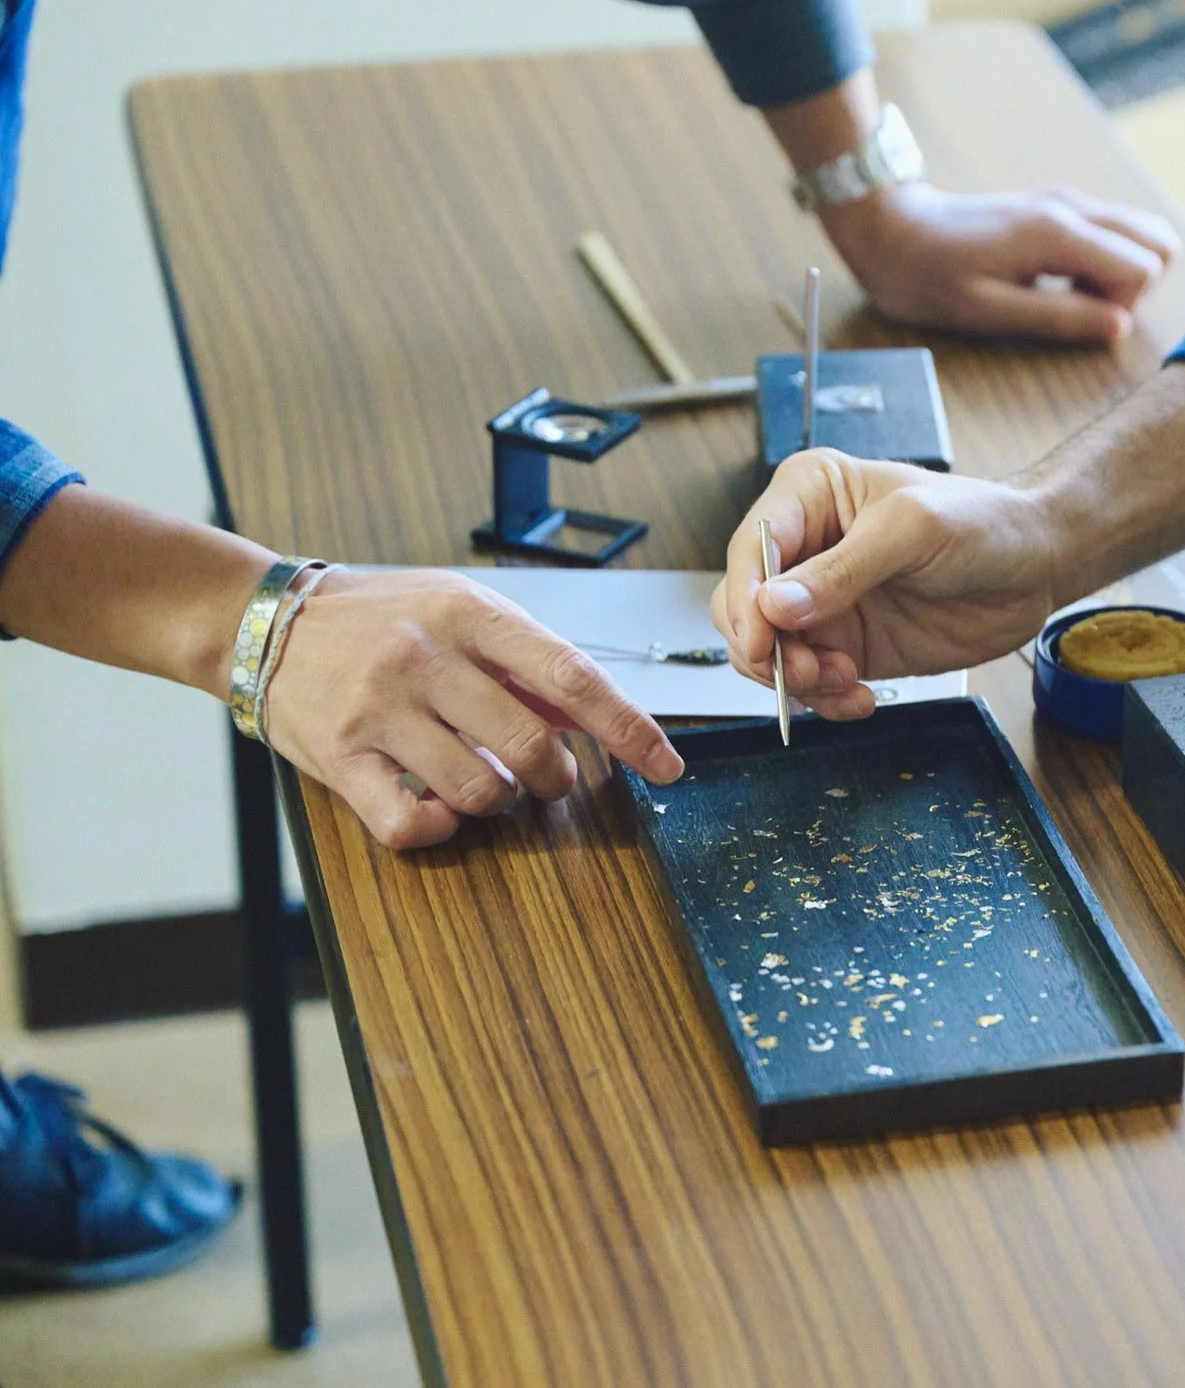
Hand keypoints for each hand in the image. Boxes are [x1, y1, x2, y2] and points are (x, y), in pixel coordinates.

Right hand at [261, 569, 683, 850]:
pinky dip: (438, 830)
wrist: (263, 619)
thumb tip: (595, 715)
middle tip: (549, 778)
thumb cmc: (379, 617)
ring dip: (499, 802)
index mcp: (471, 616)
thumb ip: (524, 660)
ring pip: (477, 789)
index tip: (666, 764)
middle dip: (557, 777)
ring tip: (487, 784)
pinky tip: (438, 810)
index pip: (571, 676)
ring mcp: (380, 708)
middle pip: (530, 744)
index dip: (628, 727)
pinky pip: (407, 822)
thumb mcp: (458, 609)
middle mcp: (426, 658)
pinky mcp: (338, 756)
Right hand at [713, 450, 1061, 718]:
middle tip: (810, 670)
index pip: (750, 548)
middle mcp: (806, 549)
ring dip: (798, 679)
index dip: (746, 597)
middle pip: (744, 606)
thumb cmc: (983, 521)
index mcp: (809, 495)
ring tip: (844, 682)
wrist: (1035, 567)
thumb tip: (775, 606)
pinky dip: (826, 699)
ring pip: (770, 651)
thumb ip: (843, 570)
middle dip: (767, 647)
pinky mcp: (849, 644)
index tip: (762, 638)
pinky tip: (860, 697)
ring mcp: (824, 602)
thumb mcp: (912, 531)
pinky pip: (811, 682)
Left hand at [822, 181, 1180, 343]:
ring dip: (1124, 272)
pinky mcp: (1060, 205)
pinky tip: (1063, 278)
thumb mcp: (987, 311)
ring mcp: (1069, 200)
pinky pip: (1115, 231)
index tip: (1078, 318)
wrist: (891, 227)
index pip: (1142, 268)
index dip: (1123, 306)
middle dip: (1136, 286)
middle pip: (1159, 241)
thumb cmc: (929, 276)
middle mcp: (1073, 207)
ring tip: (1072, 293)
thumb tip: (1119, 329)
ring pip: (1144, 232)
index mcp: (1057, 233)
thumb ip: (1058, 318)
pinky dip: (1107, 260)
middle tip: (1083, 306)